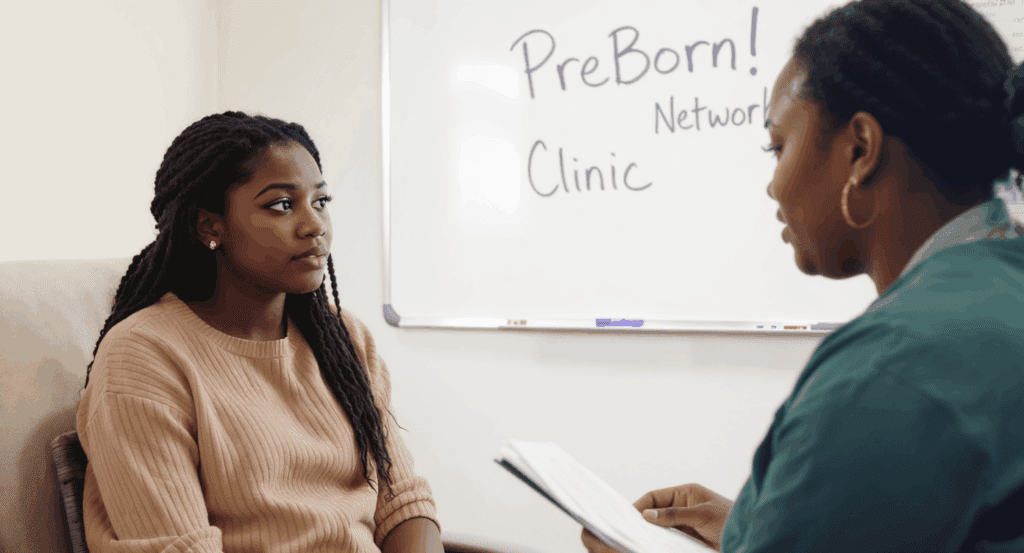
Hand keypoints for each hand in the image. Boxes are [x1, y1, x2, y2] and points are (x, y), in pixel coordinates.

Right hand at [580, 483, 732, 552]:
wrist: (750, 537)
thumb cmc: (732, 519)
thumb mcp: (702, 515)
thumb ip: (674, 515)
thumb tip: (647, 515)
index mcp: (686, 493)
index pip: (655, 497)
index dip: (640, 505)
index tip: (627, 517)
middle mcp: (683, 508)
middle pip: (655, 513)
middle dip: (642, 521)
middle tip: (626, 531)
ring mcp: (685, 525)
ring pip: (660, 529)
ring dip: (651, 535)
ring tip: (636, 541)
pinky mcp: (688, 540)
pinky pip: (669, 541)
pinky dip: (660, 544)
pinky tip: (652, 548)